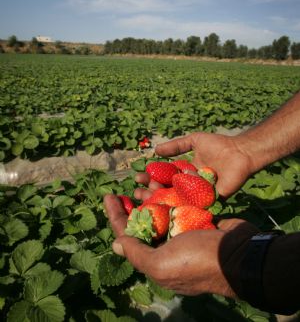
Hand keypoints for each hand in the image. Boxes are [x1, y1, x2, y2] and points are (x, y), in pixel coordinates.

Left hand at [104, 194, 257, 297]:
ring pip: (162, 210)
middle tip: (125, 187)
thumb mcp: (161, 264)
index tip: (108, 196)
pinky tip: (164, 180)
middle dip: (132, 204)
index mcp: (158, 261)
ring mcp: (185, 232)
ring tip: (143, 179)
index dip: (116, 216)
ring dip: (151, 194)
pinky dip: (171, 192)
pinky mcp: (199, 219)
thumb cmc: (198, 260)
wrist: (241, 253)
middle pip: (144, 222)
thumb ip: (137, 253)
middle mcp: (169, 248)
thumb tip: (115, 244)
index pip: (129, 237)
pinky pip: (180, 203)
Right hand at [136, 132, 253, 198]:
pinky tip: (165, 202)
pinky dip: (179, 203)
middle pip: (166, 192)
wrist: (239, 152)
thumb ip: (176, 146)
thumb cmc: (218, 145)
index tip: (137, 177)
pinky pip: (192, 204)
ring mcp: (199, 195)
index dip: (150, 179)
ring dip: (159, 200)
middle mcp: (190, 186)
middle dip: (150, 193)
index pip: (164, 178)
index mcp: (185, 174)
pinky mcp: (209, 201)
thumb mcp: (194, 141)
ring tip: (146, 195)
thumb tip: (156, 149)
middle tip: (138, 192)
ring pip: (176, 200)